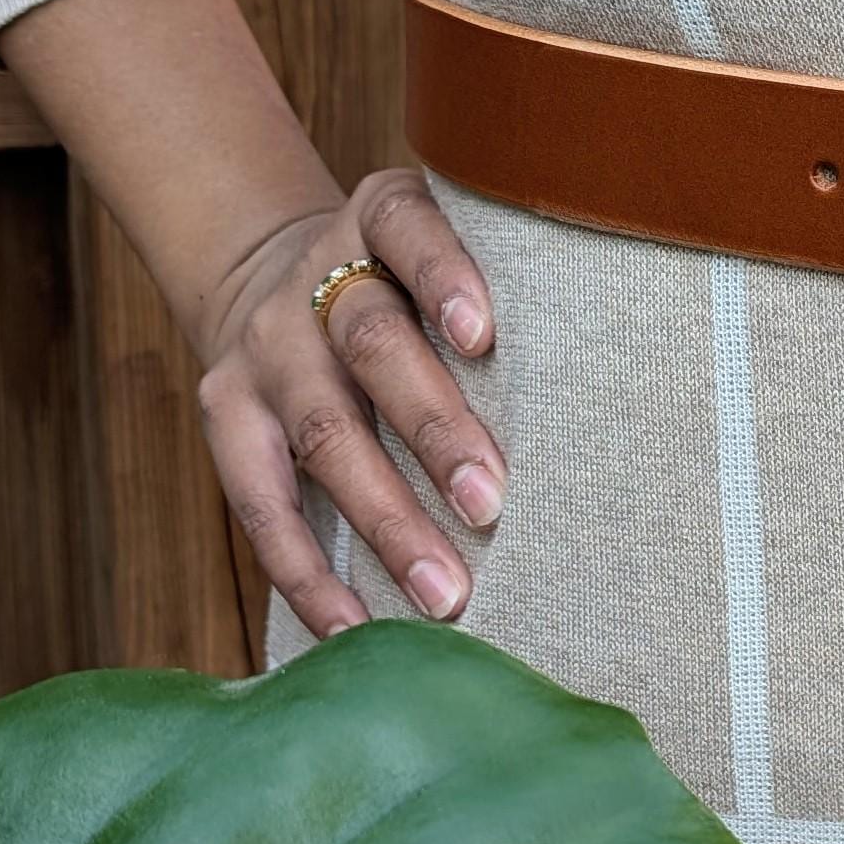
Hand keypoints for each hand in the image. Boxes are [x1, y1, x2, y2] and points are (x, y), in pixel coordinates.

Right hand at [194, 168, 505, 636]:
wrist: (269, 276)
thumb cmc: (407, 283)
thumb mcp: (440, 247)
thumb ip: (504, 283)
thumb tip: (618, 383)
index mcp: (379, 218)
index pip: (409, 230)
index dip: (444, 275)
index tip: (483, 335)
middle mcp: (314, 279)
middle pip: (372, 347)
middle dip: (435, 428)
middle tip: (492, 502)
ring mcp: (265, 349)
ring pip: (324, 435)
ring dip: (387, 518)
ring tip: (445, 591)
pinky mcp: (225, 414)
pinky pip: (261, 502)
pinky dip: (307, 570)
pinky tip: (356, 624)